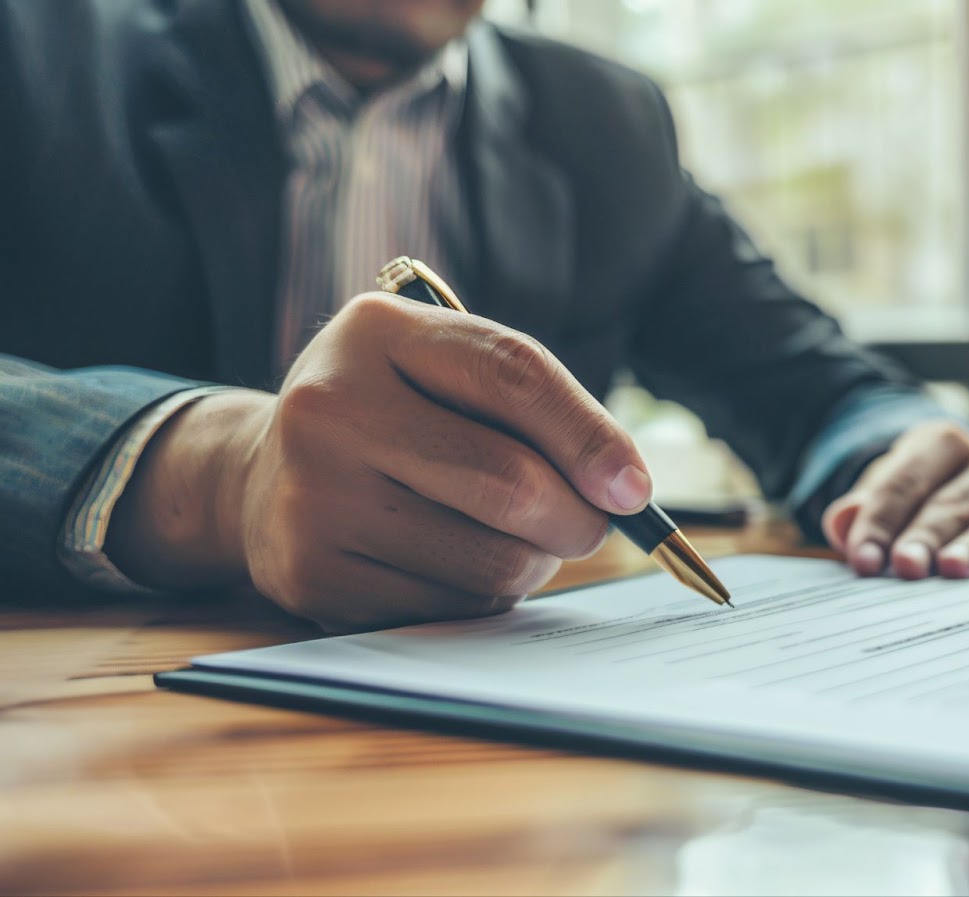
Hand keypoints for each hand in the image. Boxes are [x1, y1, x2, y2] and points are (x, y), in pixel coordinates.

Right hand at [106, 294, 650, 630]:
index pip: (514, 377)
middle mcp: (330, 407)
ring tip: (511, 536)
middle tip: (590, 525)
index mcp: (377, 332)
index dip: (591, 436)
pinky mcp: (312, 576)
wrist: (263, 475)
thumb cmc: (397, 416)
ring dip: (533, 560)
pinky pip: (450, 606)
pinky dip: (481, 595)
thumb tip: (626, 489)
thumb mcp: (446, 371)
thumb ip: (537, 404)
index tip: (636, 489)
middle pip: (509, 482)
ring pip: (489, 558)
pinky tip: (450, 562)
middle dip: (577, 517)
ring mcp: (313, 496)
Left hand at [820, 421, 968, 579]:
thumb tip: (841, 523)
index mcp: (938, 444)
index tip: (864, 561)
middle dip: (924, 537)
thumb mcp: (897, 501)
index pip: (902, 484)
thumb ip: (867, 513)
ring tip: (953, 568)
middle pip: (946, 503)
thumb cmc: (936, 504)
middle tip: (907, 567)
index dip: (879, 523)